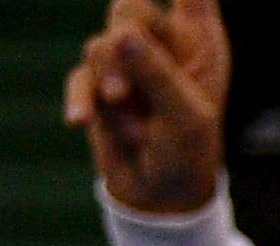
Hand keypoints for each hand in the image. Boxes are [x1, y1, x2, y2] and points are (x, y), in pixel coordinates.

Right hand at [60, 0, 223, 215]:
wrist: (161, 192)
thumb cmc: (189, 151)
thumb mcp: (187, 117)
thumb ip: (157, 75)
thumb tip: (121, 36)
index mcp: (199, 42)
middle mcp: (163, 44)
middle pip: (130, 8)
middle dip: (125, 34)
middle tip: (128, 72)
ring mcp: (127, 62)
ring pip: (101, 44)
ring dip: (110, 77)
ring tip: (128, 113)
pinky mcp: (98, 83)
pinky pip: (80, 77)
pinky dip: (82, 97)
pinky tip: (80, 120)